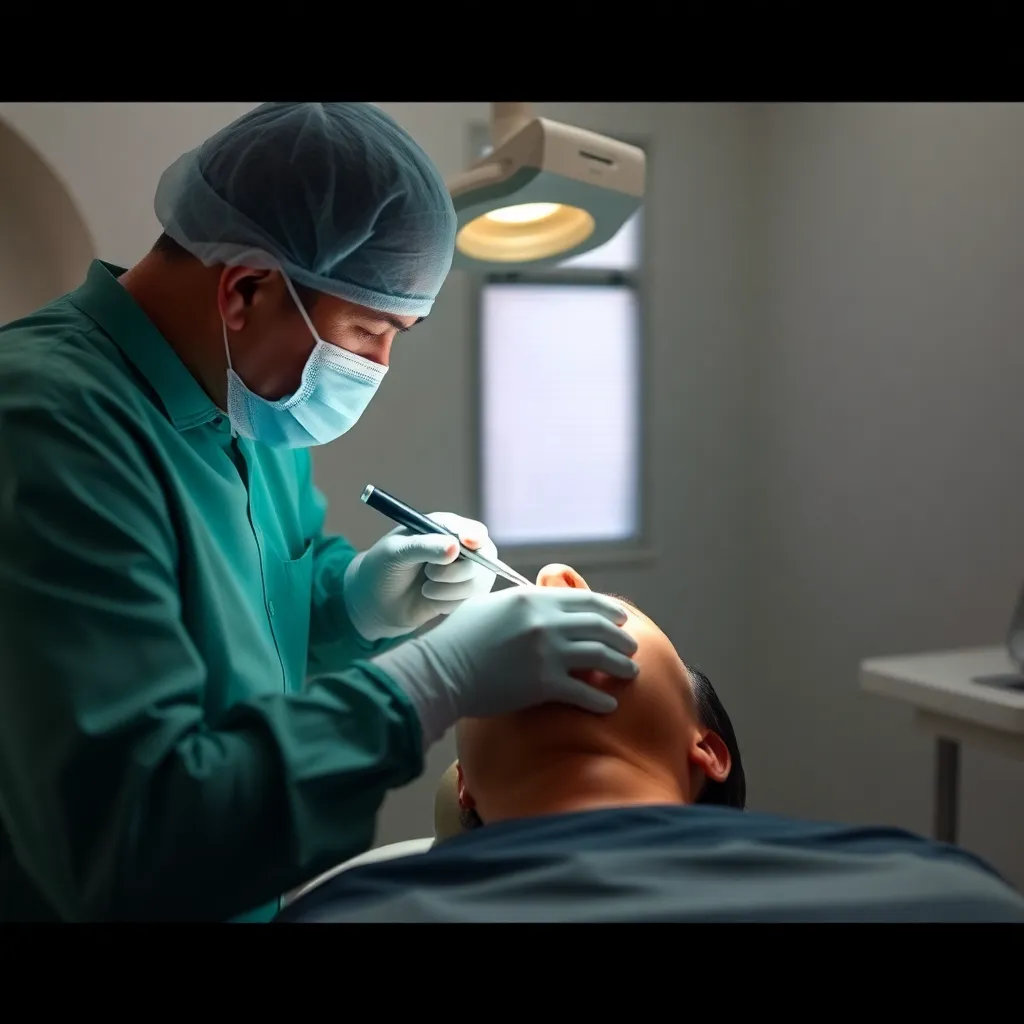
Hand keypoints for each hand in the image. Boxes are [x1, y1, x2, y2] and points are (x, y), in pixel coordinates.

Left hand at [343, 512, 498, 640]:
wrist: (375, 603)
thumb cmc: (382, 568)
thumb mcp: (395, 552)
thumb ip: (424, 547)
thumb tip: (455, 547)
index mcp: (444, 528)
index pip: (473, 531)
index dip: (475, 538)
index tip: (468, 544)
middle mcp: (459, 548)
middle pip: (484, 557)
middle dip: (456, 570)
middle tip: (430, 574)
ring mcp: (463, 572)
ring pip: (478, 581)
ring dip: (449, 589)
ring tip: (425, 588)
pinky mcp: (462, 594)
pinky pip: (469, 600)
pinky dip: (448, 602)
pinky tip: (430, 598)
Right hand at [372, 587, 639, 746]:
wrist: (441, 671)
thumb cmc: (458, 638)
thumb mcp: (490, 605)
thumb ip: (520, 602)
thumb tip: (538, 601)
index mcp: (533, 599)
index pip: (585, 600)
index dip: (609, 609)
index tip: (621, 617)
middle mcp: (546, 622)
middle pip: (599, 626)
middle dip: (622, 637)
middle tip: (632, 646)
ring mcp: (547, 653)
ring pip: (600, 656)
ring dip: (621, 665)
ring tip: (631, 672)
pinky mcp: (543, 684)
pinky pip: (584, 692)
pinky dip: (601, 700)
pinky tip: (610, 705)